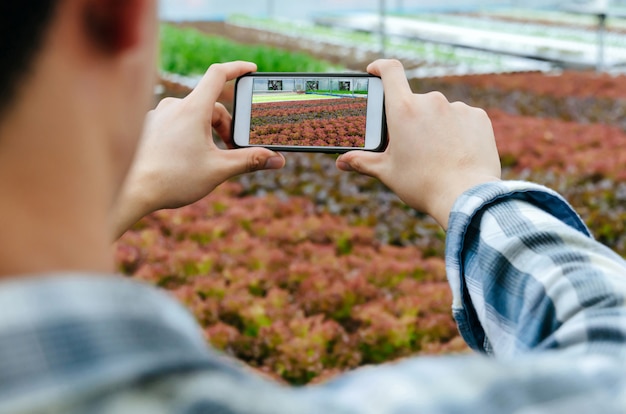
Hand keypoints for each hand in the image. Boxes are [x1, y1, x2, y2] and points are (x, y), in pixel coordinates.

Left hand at [110, 61, 284, 238]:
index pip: (218, 75)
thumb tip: (277, 160)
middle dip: (226, 127)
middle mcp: (173, 106)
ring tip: (207, 159)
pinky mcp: (148, 127)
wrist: (131, 191)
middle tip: (231, 152)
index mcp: (193, 109)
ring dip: (206, 132)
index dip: (237, 68)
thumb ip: (250, 161)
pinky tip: (184, 159)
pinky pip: (175, 124)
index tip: (251, 69)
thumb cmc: (173, 179)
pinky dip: (187, 135)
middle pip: (210, 106)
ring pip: (192, 116)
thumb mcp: (219, 169)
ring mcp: (158, 116)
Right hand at [336, 59, 500, 228]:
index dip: (380, 67)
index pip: (390, 71)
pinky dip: (458, 131)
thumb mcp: (387, 172)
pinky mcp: (478, 117)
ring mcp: (457, 107)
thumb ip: (363, 161)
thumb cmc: (421, 184)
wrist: (465, 197)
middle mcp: (431, 101)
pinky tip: (456, 153)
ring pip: (440, 111)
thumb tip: (341, 162)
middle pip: (415, 101)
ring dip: (436, 126)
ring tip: (437, 155)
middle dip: (411, 119)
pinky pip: (463, 118)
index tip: (375, 71)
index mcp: (403, 109)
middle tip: (411, 145)